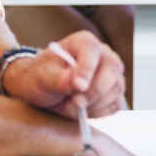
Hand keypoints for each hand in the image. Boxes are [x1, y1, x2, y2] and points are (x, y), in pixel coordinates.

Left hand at [4, 31, 124, 117]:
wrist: (41, 92)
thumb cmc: (39, 78)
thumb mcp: (41, 77)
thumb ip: (57, 79)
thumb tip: (73, 83)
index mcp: (82, 42)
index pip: (92, 49)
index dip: (87, 68)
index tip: (77, 86)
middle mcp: (102, 55)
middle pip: (113, 68)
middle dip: (95, 90)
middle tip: (75, 102)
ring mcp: (110, 74)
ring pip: (116, 89)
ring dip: (94, 104)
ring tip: (71, 106)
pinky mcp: (112, 92)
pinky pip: (115, 104)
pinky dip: (99, 113)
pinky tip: (82, 112)